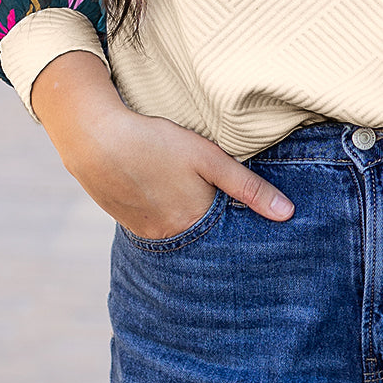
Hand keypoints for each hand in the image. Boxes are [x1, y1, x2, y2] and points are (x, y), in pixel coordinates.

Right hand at [31, 51, 294, 234]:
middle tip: (229, 222)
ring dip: (192, 226)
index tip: (259, 237)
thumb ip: (248, 187)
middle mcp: (169, 236)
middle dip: (218, 236)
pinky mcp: (127, 221)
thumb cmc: (156, 143)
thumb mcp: (209, 158)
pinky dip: (168, 219)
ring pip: (179, 235)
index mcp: (193, 224)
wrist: (94, 139)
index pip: (227, 241)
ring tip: (198, 207)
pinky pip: (157, 228)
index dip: (242, 236)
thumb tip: (287, 214)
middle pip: (203, 242)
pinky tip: (169, 200)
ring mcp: (145, 232)